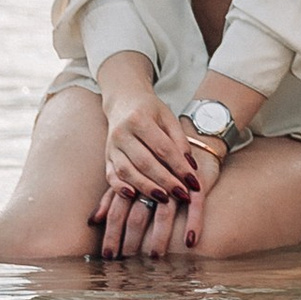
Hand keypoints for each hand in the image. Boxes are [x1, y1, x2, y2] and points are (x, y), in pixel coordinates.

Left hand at [90, 133, 223, 261]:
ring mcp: (172, 178)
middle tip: (128, 262)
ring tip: (156, 257)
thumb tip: (92, 222)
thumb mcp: (127, 174)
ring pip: (164, 212)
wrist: (180, 127)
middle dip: (132, 241)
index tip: (108, 256)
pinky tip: (190, 242)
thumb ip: (110, 197)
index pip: (117, 211)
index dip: (112, 234)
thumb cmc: (148, 156)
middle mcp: (149, 177)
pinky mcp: (194, 178)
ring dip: (160, 237)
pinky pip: (195, 205)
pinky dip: (192, 223)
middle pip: (138, 215)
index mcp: (130, 176)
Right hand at [102, 86, 198, 202]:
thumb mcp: (168, 118)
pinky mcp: (107, 157)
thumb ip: (180, 141)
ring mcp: (112, 146)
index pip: (162, 148)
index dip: (179, 167)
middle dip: (165, 181)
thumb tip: (191, 167)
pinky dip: (120, 188)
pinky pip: (111, 176)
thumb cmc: (150, 110)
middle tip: (182, 195)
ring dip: (146, 188)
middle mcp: (122, 132)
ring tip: (164, 199)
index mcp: (139, 118)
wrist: (123, 101)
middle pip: (145, 162)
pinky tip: (133, 196)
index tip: (193, 182)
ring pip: (127, 171)